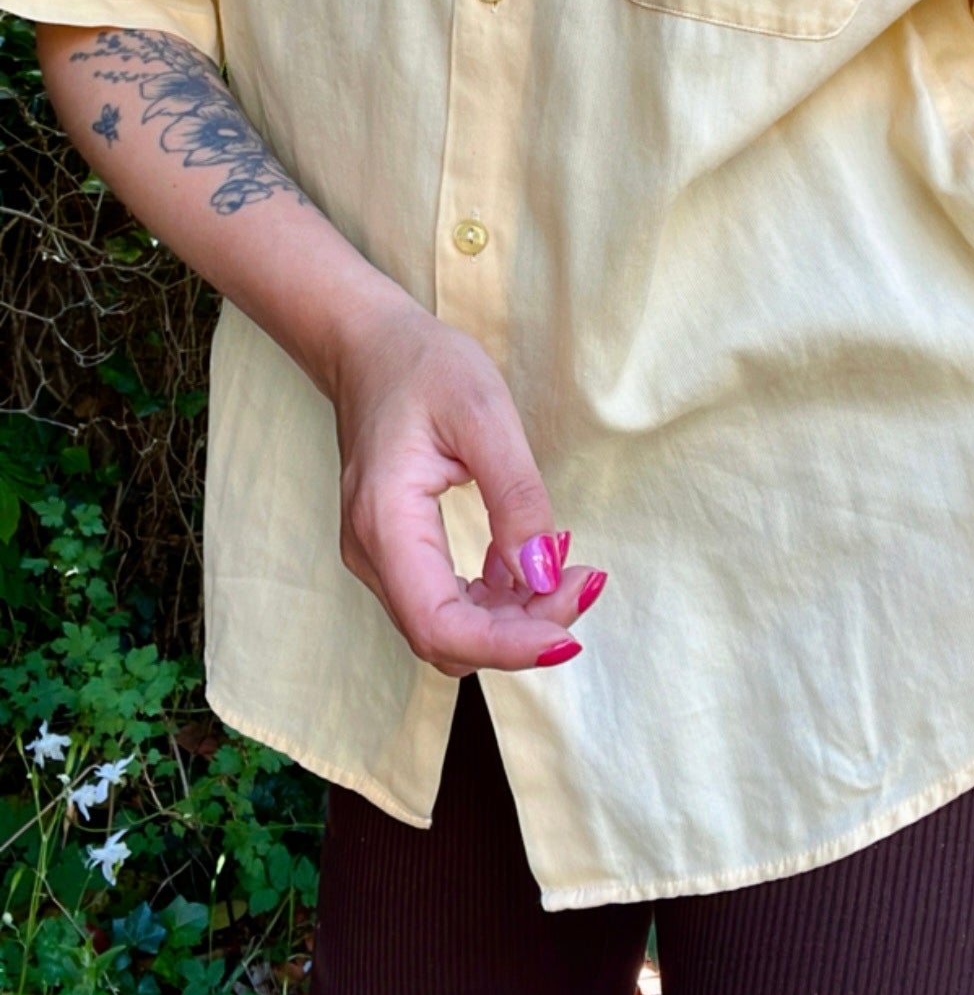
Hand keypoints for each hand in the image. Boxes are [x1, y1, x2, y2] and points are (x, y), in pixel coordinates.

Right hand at [325, 284, 606, 676]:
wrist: (370, 348)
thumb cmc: (423, 368)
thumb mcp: (484, 412)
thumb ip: (516, 495)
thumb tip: (543, 572)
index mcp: (386, 522)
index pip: (439, 625)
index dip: (506, 646)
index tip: (568, 632)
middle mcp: (373, 554)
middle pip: (447, 637)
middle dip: (521, 631)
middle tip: (583, 583)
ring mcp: (381, 559)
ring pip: (450, 628)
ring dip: (514, 620)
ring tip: (567, 573)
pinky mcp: (398, 553)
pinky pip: (447, 602)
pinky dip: (496, 601)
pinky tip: (531, 564)